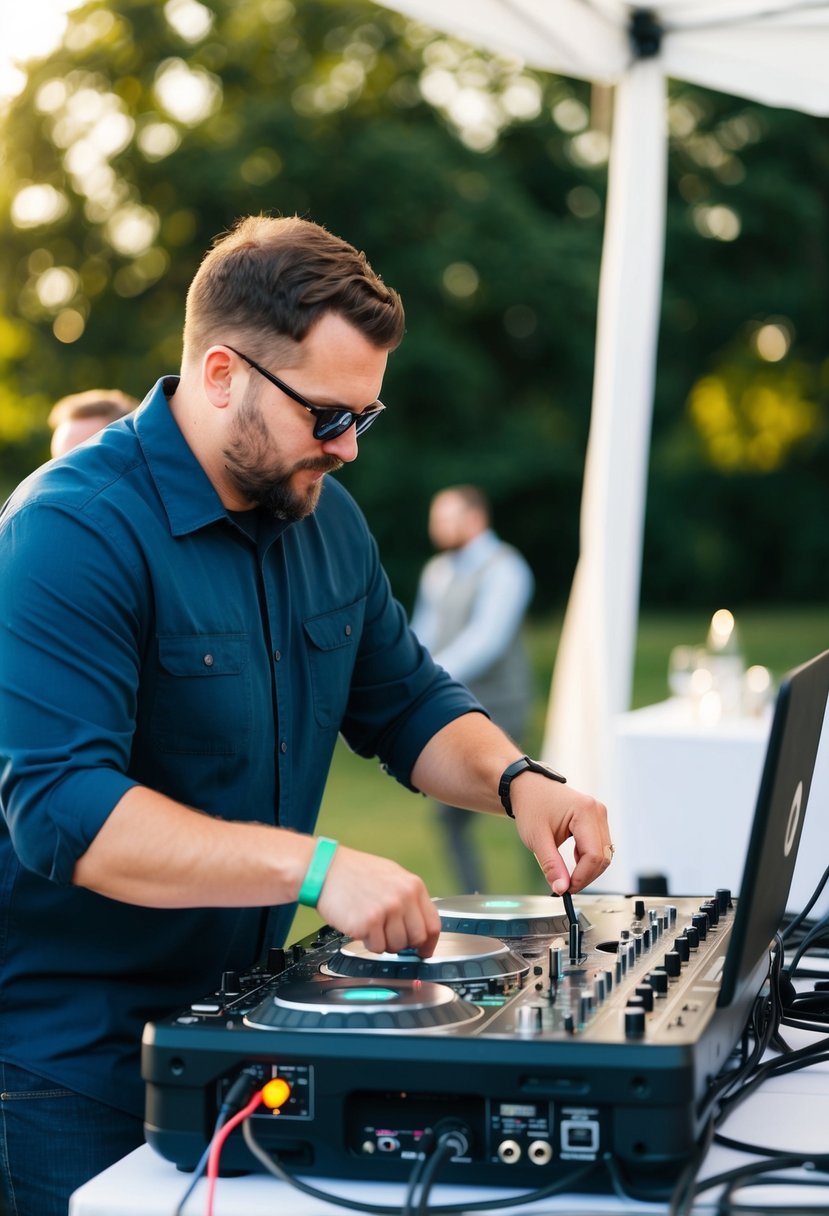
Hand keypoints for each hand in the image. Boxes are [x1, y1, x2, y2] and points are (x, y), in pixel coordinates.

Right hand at [316, 845, 440, 956]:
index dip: (429, 942)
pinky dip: (368, 942)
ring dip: (384, 942)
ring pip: (396, 946)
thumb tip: (419, 924)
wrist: (325, 869)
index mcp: (412, 886)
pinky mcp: (368, 923)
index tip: (424, 950)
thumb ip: (408, 898)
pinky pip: (376, 947)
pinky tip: (360, 925)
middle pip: (416, 938)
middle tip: (390, 937)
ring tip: (371, 925)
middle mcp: (402, 898)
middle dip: (404, 943)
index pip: (433, 924)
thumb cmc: (354, 872)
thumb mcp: (391, 875)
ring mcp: (386, 910)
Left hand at [509, 774, 611, 894]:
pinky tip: (573, 858)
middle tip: (566, 886)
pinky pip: (600, 846)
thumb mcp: (537, 839)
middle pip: (603, 856)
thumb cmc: (531, 806)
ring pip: (604, 853)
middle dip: (586, 875)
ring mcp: (599, 814)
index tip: (567, 889)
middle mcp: (597, 811)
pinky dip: (588, 858)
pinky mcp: (596, 819)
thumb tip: (562, 888)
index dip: (582, 877)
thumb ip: (551, 865)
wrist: (528, 787)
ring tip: (567, 872)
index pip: (594, 855)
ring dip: (588, 868)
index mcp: (585, 812)